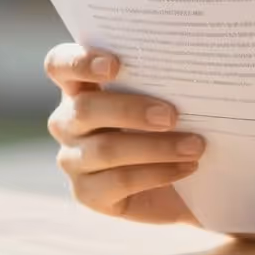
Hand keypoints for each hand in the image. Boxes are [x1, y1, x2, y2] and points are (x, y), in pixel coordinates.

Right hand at [45, 43, 203, 224]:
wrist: (183, 181)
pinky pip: (119, 182)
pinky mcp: (87, 193)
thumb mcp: (165, 96)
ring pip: (105, 149)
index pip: (60, 64)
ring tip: (195, 146)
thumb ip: (161, 79)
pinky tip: (186, 167)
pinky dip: (158, 173)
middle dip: (130, 110)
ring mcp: (73, 159)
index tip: (115, 65)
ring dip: (156, 147)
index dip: (80, 62)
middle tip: (172, 116)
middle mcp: (69, 121)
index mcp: (81, 85)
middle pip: (84, 109)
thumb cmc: (172, 124)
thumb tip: (187, 63)